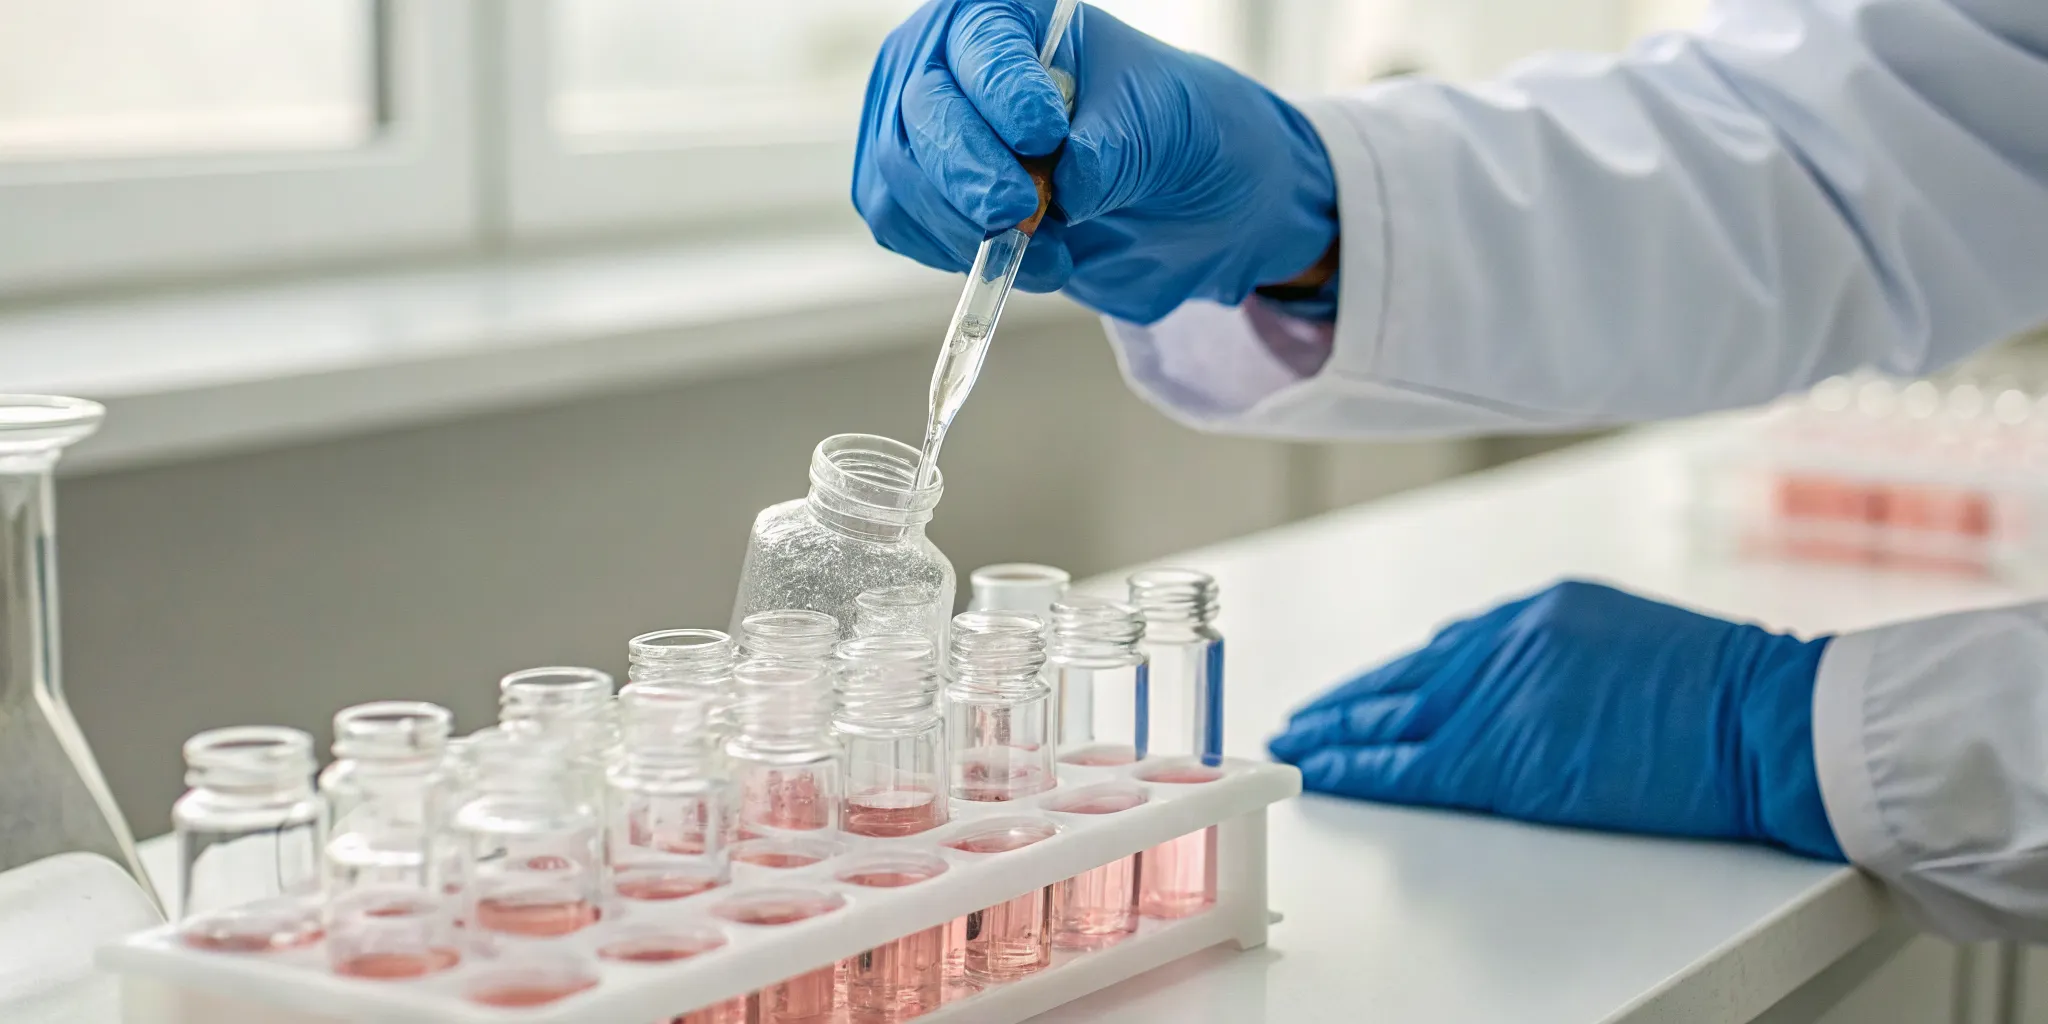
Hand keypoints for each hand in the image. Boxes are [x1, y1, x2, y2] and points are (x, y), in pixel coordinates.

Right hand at [853, 0, 1338, 323]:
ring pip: (901, 174)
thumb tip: (1067, 181)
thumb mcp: (1169, 126)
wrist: (1179, 204)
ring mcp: (926, 129)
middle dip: (969, 169)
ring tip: (1050, 247)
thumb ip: (1117, 145)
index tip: (1044, 135)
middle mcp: (953, 62)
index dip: (1001, 88)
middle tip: (1022, 210)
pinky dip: (956, 253)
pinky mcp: (919, 195)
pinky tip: (1020, 258)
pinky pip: (902, 224)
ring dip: (966, 223)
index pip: (981, 40)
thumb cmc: (1173, 133)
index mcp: (1015, 18)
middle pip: (922, 109)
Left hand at [1268, 581, 1845, 859]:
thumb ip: (1565, 657)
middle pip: (1405, 678)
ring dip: (1338, 730)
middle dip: (1352, 699)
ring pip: (1393, 717)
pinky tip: (1323, 770)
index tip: (1368, 690)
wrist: (1763, 719)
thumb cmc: (1725, 694)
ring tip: (1297, 740)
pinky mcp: (1498, 755)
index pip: (1448, 648)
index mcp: (1541, 612)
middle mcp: (1505, 643)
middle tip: (1307, 714)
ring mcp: (1497, 697)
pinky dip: (1358, 768)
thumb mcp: (1631, 640)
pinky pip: (1407, 764)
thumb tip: (1523, 689)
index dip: (1400, 676)